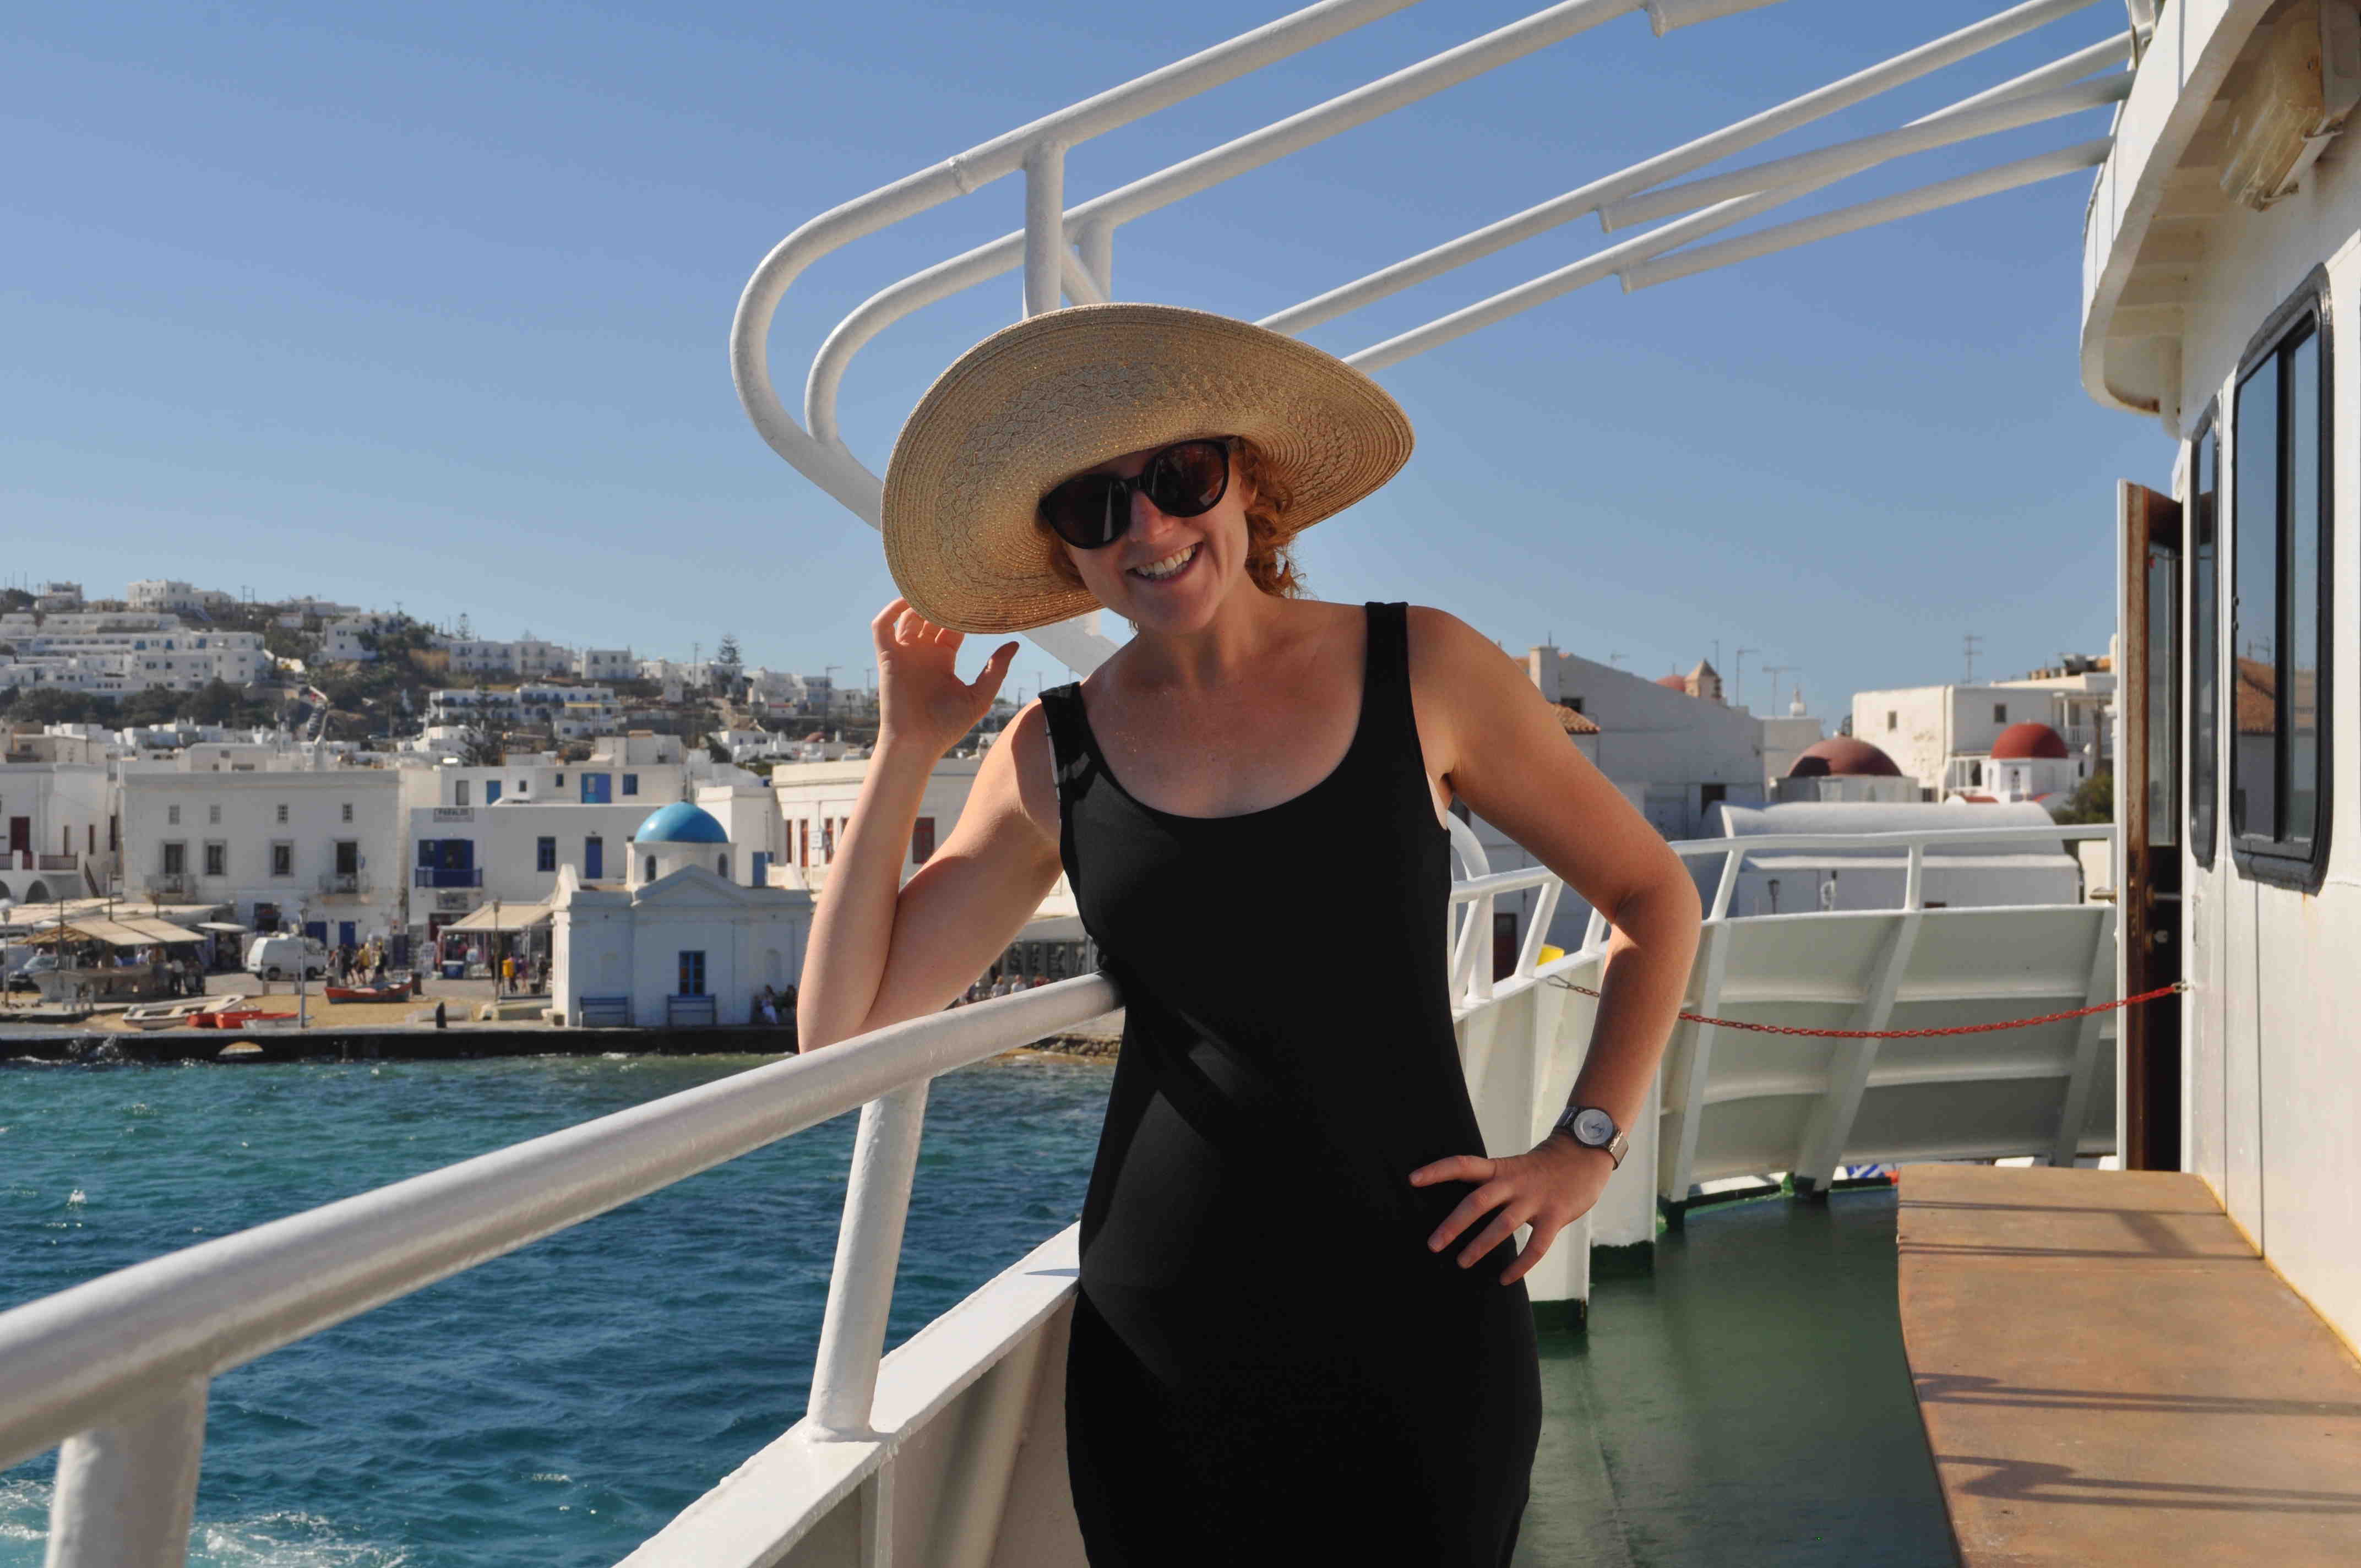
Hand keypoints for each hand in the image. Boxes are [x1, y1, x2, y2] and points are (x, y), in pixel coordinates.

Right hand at [871, 598, 1018, 756]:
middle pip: (930, 616)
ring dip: (917, 601)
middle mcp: (923, 653)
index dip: (962, 611)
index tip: (978, 595)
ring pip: (907, 616)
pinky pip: (882, 627)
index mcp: (943, 659)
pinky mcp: (887, 657)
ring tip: (934, 585)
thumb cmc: (948, 726)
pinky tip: (907, 601)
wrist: (918, 744)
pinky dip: (890, 611)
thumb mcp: (979, 696)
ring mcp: (904, 654)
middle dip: (941, 601)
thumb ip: (995, 670)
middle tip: (957, 581)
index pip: (952, 625)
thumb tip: (1014, 643)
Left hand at [1408, 1133, 1613, 1284]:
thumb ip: (1492, 1186)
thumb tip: (1464, 1210)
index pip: (1462, 1165)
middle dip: (1453, 1225)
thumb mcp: (1512, 1168)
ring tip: (1462, 1263)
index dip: (1437, 1171)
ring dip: (1480, 1246)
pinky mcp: (1556, 1215)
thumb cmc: (1543, 1166)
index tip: (1412, 1179)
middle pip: (1478, 1202)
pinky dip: (1520, 1265)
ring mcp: (1535, 1199)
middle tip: (1433, 1245)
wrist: (1585, 1154)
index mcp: (1499, 1169)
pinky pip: (1536, 1246)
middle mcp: (1514, 1182)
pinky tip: (1505, 1279)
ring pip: (1503, 1226)